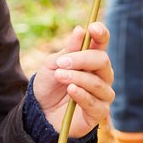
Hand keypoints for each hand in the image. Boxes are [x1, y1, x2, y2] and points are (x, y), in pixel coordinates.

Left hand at [32, 23, 112, 137]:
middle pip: (102, 61)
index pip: (102, 42)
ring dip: (77, 77)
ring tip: (59, 76)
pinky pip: (95, 102)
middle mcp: (102, 75)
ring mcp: (102, 94)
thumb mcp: (54, 64)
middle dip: (82, 59)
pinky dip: (81, 94)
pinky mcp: (99, 112)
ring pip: (97, 82)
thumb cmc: (49, 86)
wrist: (40, 113)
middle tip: (62, 63)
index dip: (101, 34)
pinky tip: (70, 90)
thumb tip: (81, 30)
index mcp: (91, 59)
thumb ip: (69, 50)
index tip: (92, 29)